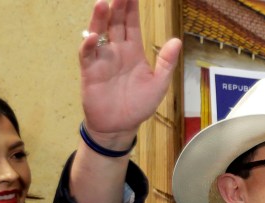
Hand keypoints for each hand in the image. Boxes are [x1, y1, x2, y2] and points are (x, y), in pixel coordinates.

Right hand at [79, 0, 181, 148]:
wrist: (120, 127)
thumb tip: (177, 41)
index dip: (132, 7)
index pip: (132, 23)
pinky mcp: (90, 72)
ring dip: (99, 19)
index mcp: (133, 51)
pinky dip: (89, 45)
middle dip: (117, 6)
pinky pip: (87, 54)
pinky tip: (94, 36)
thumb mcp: (158, 84)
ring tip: (103, 3)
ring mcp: (102, 59)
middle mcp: (116, 51)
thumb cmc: (138, 106)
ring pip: (99, 33)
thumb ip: (166, 62)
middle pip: (115, 23)